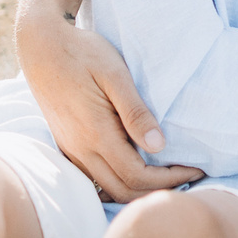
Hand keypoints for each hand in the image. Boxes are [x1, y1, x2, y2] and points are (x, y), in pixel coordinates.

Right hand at [14, 12, 203, 200]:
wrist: (41, 47)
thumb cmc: (83, 54)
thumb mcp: (115, 75)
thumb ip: (136, 112)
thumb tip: (159, 146)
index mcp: (95, 133)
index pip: (137, 175)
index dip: (169, 179)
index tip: (196, 169)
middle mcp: (80, 149)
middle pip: (123, 190)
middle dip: (158, 188)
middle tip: (189, 175)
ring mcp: (71, 149)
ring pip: (108, 188)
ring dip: (139, 188)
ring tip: (169, 173)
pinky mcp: (67, 145)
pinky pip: (95, 177)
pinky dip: (120, 180)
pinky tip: (139, 166)